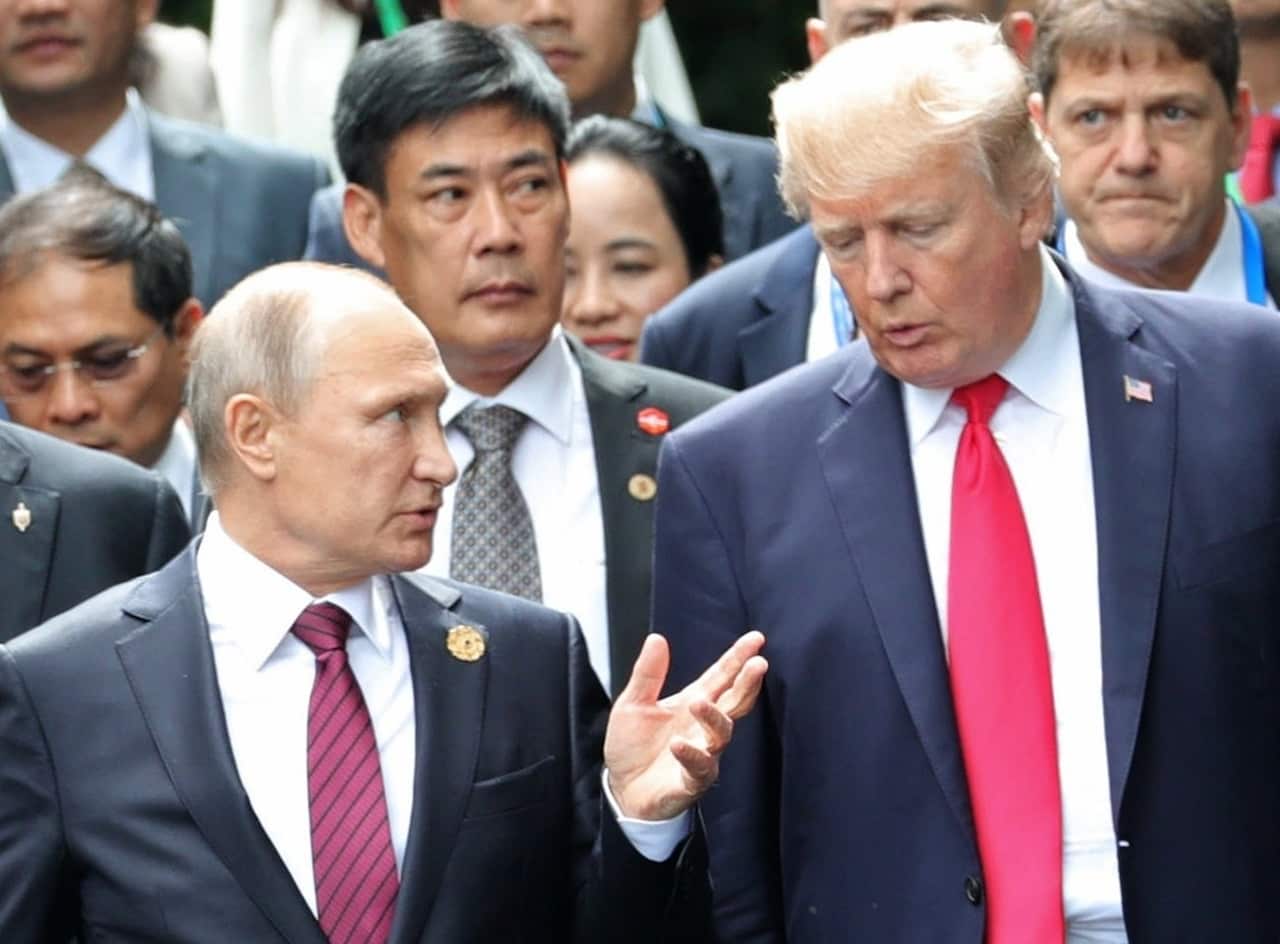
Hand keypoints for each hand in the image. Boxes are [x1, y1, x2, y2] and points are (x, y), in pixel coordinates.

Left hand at [604, 631, 766, 821]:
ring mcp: (702, 753)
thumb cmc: (633, 746)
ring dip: (714, 717)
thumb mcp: (633, 703)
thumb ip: (648, 673)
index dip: (738, 657)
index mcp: (693, 702)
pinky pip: (698, 767)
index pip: (721, 676)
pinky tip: (678, 744)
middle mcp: (703, 726)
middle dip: (747, 683)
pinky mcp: (691, 780)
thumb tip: (657, 638)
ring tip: (700, 703)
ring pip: (721, 733)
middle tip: (758, 664)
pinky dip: (690, 755)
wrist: (621, 789)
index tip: (756, 638)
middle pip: (734, 701)